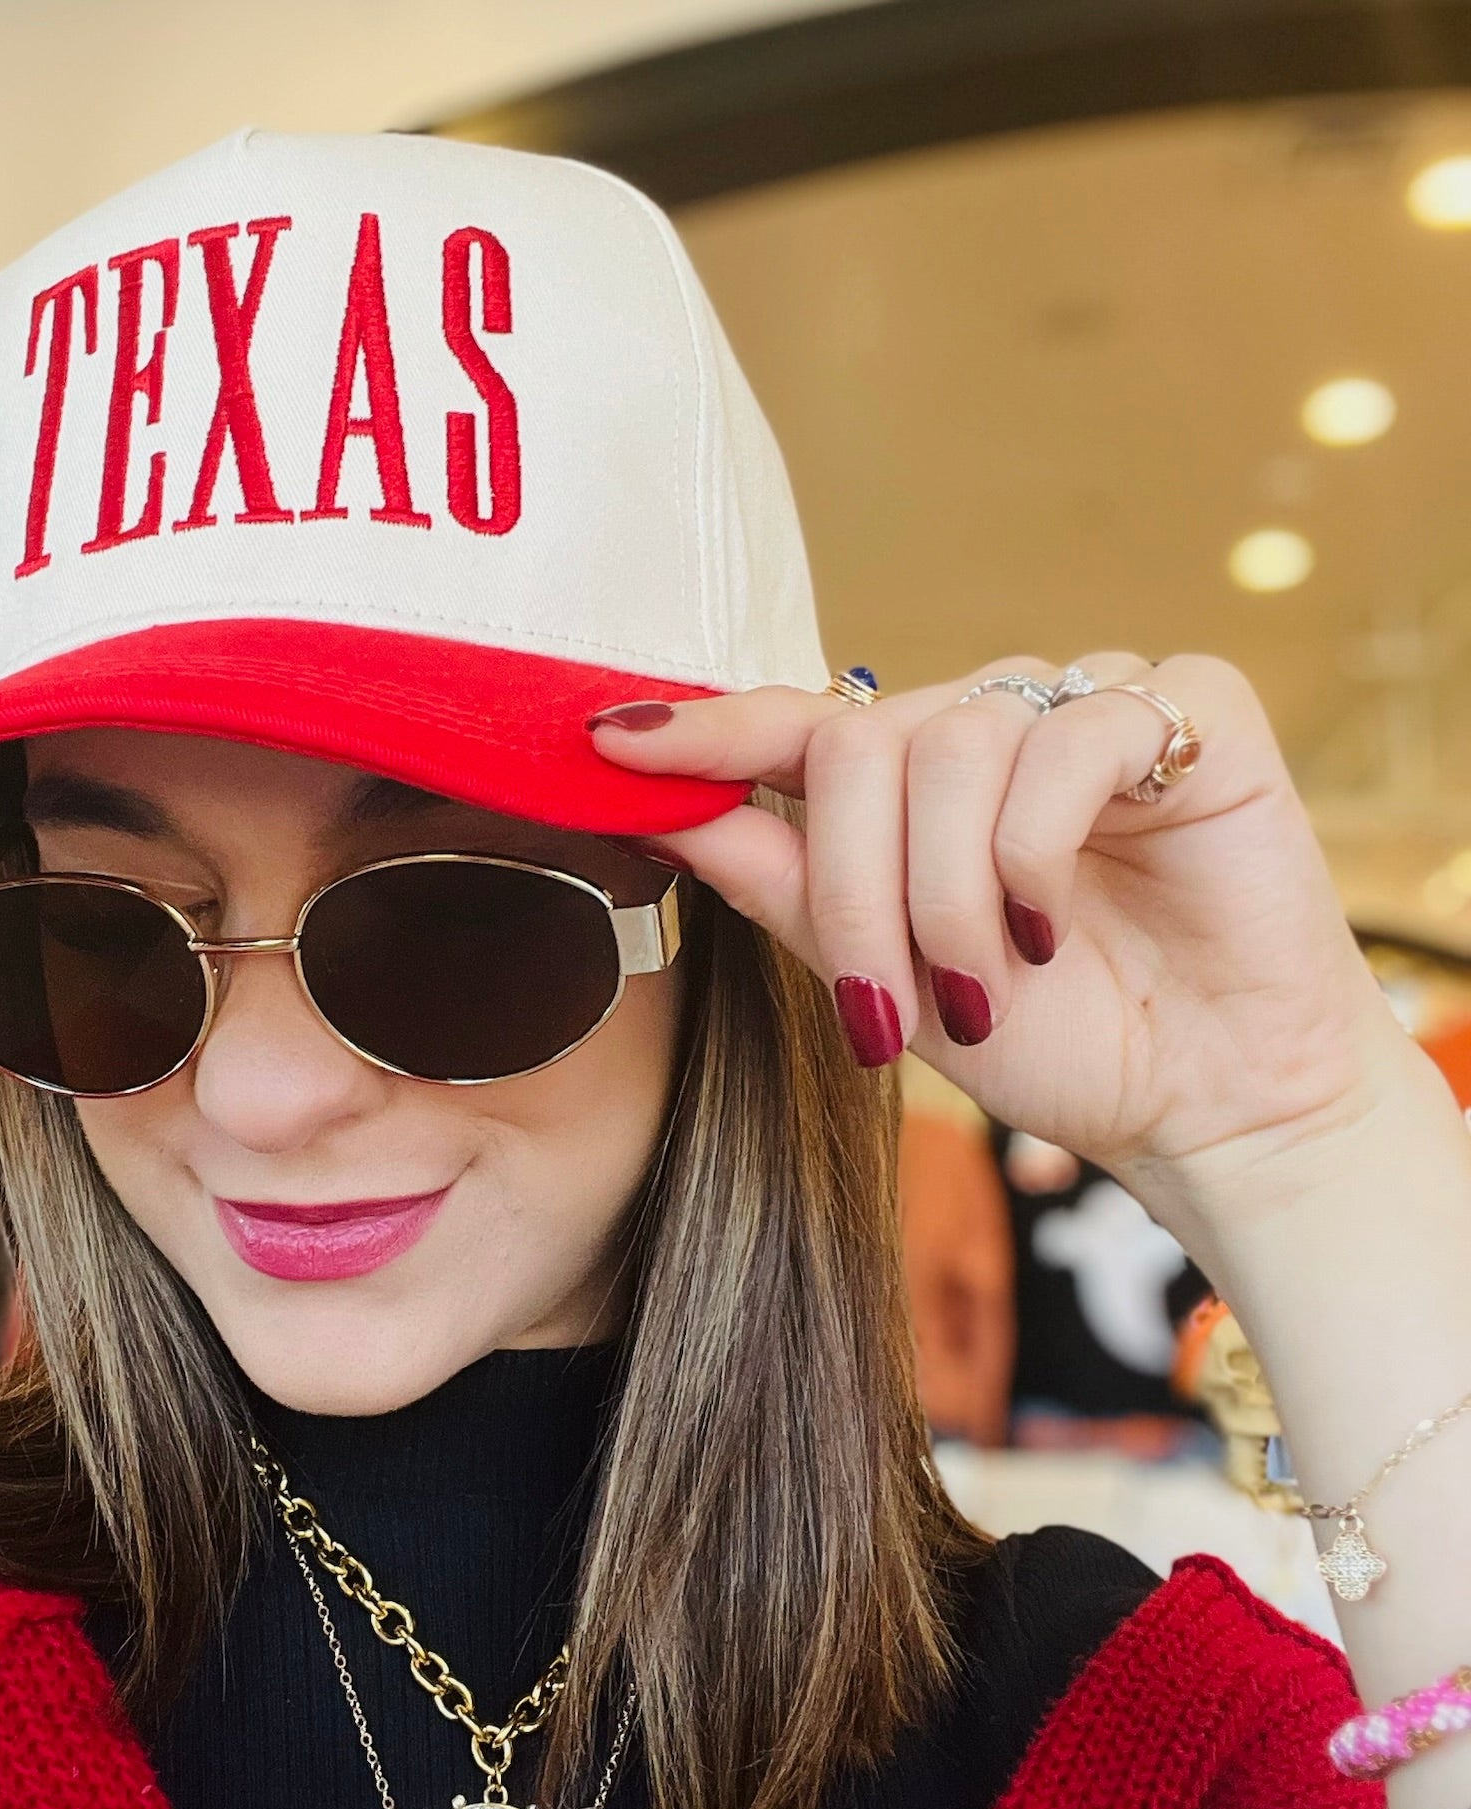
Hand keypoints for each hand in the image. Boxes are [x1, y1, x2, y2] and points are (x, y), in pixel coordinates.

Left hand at [589, 652, 1401, 1187]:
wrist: (1206, 1102)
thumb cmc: (1052, 1039)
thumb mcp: (882, 974)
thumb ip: (781, 882)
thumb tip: (659, 805)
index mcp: (913, 779)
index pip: (791, 724)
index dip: (703, 730)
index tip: (602, 740)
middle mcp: (988, 723)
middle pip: (854, 742)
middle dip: (851, 893)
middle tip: (887, 1010)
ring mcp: (1083, 704)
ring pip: (948, 745)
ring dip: (942, 894)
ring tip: (983, 987)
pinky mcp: (1185, 709)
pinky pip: (1064, 741)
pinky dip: (1033, 851)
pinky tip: (1055, 924)